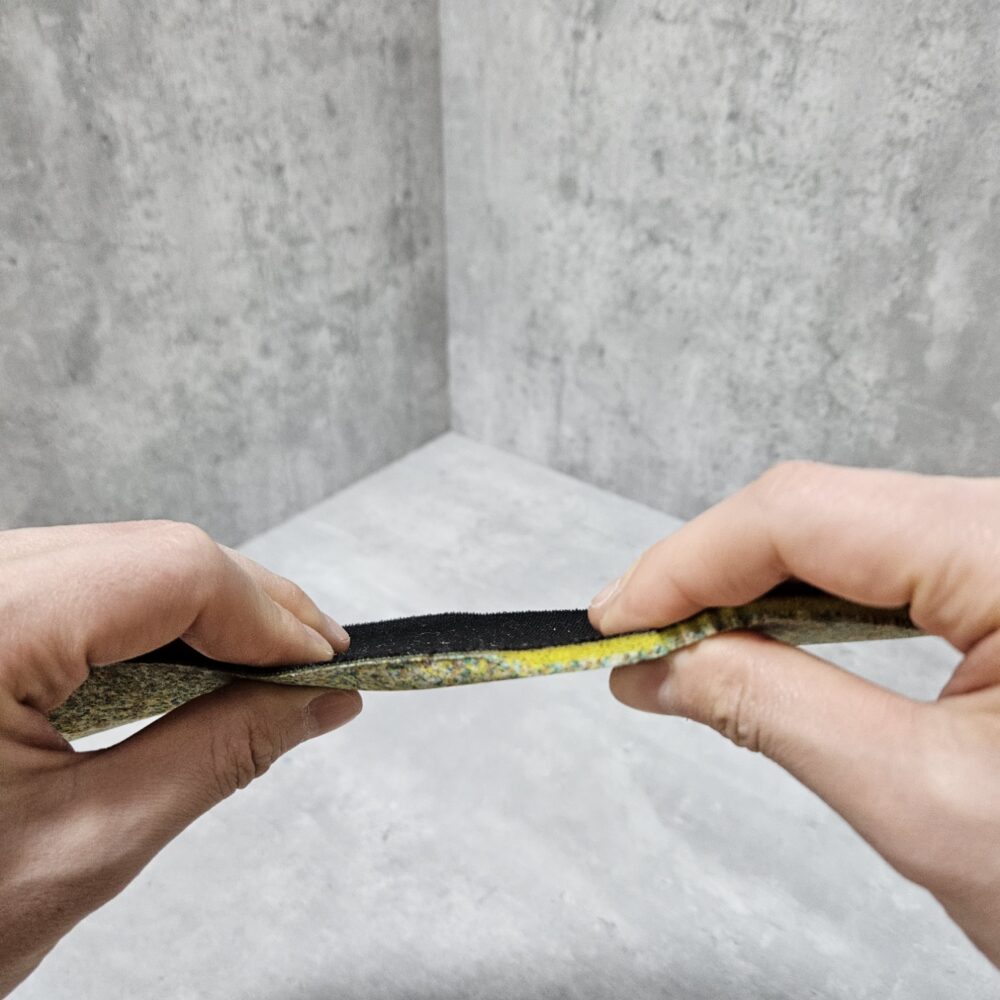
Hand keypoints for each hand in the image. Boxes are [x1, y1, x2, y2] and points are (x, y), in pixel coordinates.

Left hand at [0, 521, 361, 996]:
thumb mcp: (86, 844)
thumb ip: (220, 755)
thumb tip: (320, 703)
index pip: (172, 571)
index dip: (269, 613)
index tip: (327, 662)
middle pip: (151, 552)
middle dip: (248, 608)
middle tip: (311, 667)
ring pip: (119, 558)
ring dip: (204, 610)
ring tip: (261, 668)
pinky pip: (78, 582)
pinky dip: (149, 618)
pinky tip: (186, 662)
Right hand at [589, 462, 999, 965]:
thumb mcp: (925, 805)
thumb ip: (773, 713)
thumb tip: (657, 668)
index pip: (802, 512)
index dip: (687, 561)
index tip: (616, 620)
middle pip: (821, 511)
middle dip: (712, 575)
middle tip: (639, 644)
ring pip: (848, 531)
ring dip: (755, 589)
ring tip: (690, 650)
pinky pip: (888, 562)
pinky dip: (811, 603)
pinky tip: (770, 641)